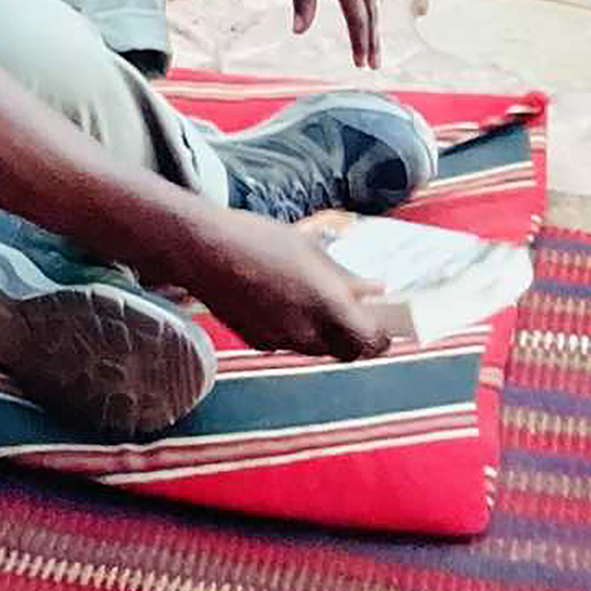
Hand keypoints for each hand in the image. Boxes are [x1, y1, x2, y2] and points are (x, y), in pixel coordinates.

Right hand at [176, 211, 393, 360]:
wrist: (204, 251)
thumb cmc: (257, 240)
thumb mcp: (310, 248)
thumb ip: (344, 276)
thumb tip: (374, 288)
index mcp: (327, 306)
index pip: (370, 341)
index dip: (382, 338)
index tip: (386, 329)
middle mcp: (306, 332)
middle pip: (344, 351)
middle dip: (355, 340)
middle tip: (357, 318)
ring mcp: (280, 341)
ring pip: (316, 349)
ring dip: (325, 335)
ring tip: (318, 304)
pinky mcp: (258, 342)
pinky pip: (288, 344)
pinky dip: (295, 331)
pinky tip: (284, 303)